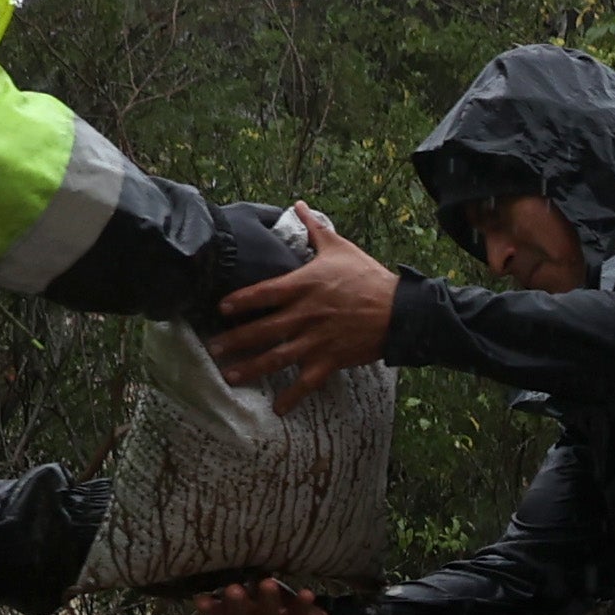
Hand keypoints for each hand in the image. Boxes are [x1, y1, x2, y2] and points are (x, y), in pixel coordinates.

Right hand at [194, 577, 338, 614]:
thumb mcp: (252, 604)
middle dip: (239, 605)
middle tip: (232, 589)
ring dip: (269, 603)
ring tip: (267, 583)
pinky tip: (306, 593)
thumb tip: (207, 580)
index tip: (200, 600)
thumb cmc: (271, 612)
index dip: (213, 610)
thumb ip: (233, 594)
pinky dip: (303, 607)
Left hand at [208, 203, 396, 409]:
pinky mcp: (331, 359)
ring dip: (252, 368)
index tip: (221, 309)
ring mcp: (317, 340)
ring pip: (277, 357)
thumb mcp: (340, 248)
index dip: (239, 302)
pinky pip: (307, 381)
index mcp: (304, 286)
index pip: (263, 293)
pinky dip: (293, 396)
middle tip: (212, 349)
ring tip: (229, 376)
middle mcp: (305, 315)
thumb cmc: (369, 277)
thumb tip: (298, 205)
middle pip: (262, 329)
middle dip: (235, 341)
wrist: (401, 311)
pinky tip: (278, 409)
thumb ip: (314, 229)